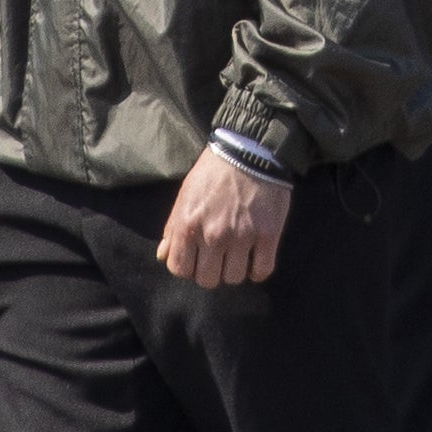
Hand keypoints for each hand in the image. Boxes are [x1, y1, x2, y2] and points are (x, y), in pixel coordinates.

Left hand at [158, 150, 292, 289]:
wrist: (248, 151)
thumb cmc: (213, 173)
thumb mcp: (185, 196)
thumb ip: (173, 228)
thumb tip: (163, 256)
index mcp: (188, 225)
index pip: (180, 269)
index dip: (188, 267)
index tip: (197, 258)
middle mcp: (213, 234)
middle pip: (207, 280)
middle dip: (211, 271)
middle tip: (218, 257)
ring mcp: (242, 236)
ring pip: (234, 278)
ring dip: (235, 269)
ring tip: (237, 254)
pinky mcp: (268, 234)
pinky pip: (262, 270)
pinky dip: (257, 270)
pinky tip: (255, 258)